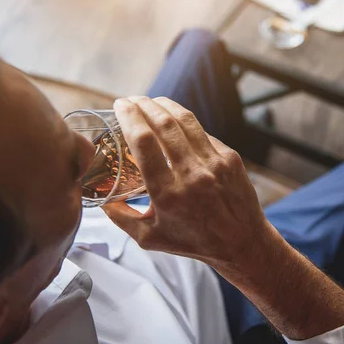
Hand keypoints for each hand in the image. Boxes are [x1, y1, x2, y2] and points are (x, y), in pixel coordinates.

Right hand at [102, 96, 271, 266]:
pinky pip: (203, 133)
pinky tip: (174, 121)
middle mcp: (192, 175)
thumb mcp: (150, 238)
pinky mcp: (230, 158)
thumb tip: (101, 198)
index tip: (119, 106)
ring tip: (150, 101)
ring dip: (164, 105)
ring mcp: (214, 164)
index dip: (129, 117)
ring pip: (186, 121)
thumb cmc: (194, 242)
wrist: (242, 243)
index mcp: (168, 194)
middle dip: (143, 105)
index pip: (144, 143)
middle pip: (164, 124)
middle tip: (130, 100)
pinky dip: (185, 123)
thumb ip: (121, 218)